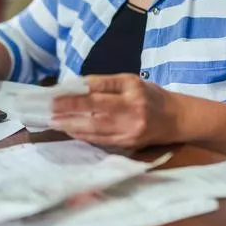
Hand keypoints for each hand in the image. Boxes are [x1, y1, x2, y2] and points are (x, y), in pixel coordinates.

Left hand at [50, 74, 180, 148]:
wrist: (176, 119)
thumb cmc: (150, 96)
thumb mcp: (131, 81)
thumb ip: (105, 83)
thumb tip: (76, 86)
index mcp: (132, 92)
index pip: (99, 92)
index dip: (75, 95)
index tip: (55, 95)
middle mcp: (131, 112)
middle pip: (94, 113)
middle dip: (69, 112)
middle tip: (49, 110)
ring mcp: (129, 131)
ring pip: (95, 130)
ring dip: (71, 126)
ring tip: (54, 122)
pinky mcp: (127, 144)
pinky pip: (100, 141)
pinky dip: (83, 135)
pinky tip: (70, 130)